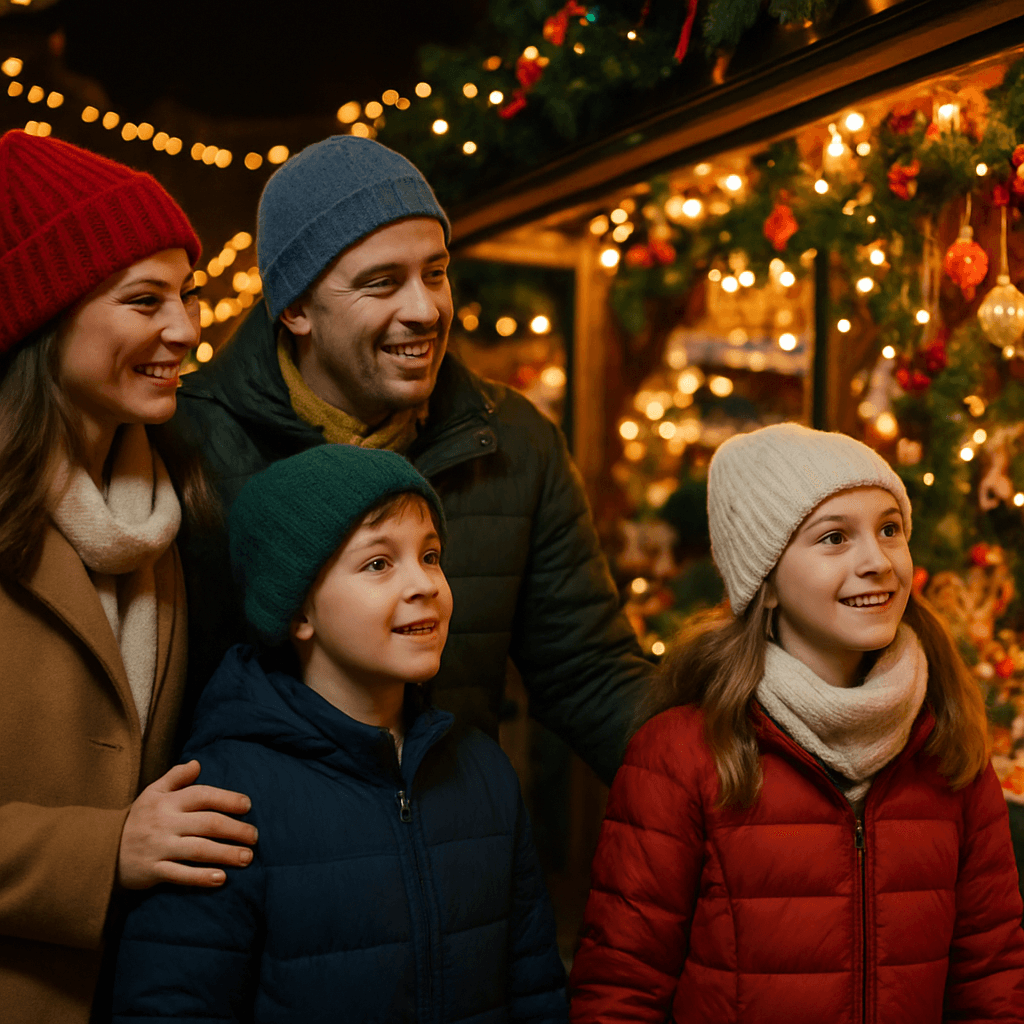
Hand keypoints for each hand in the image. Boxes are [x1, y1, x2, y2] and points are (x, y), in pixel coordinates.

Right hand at [117, 760, 257, 888]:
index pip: (203, 795)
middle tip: (255, 837)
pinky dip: (201, 877)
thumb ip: (175, 777)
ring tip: (247, 858)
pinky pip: (180, 875)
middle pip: (208, 824)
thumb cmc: (138, 818)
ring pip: (199, 850)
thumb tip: (197, 763)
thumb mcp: (152, 792)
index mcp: (168, 801)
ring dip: (226, 854)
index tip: (248, 806)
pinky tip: (221, 878)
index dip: (228, 799)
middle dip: (236, 830)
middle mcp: (165, 823)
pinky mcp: (152, 871)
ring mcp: (159, 847)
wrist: (101, 850)